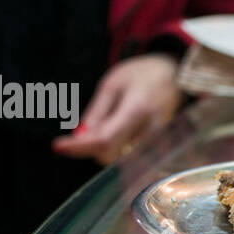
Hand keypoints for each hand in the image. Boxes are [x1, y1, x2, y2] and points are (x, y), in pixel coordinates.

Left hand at [52, 54, 181, 164]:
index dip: (79, 146)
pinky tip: (117, 131)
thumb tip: (80, 137)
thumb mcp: (113, 84)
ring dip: (105, 147)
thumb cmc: (142, 75)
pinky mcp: (159, 146)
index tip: (58, 146)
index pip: (104, 139)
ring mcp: (158, 141)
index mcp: (138, 109)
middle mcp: (151, 130)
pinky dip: (117, 148)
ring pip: (120, 158)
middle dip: (93, 146)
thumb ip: (97, 113)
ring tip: (108, 124)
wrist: (175, 75)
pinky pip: (131, 156)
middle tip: (85, 129)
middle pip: (110, 154)